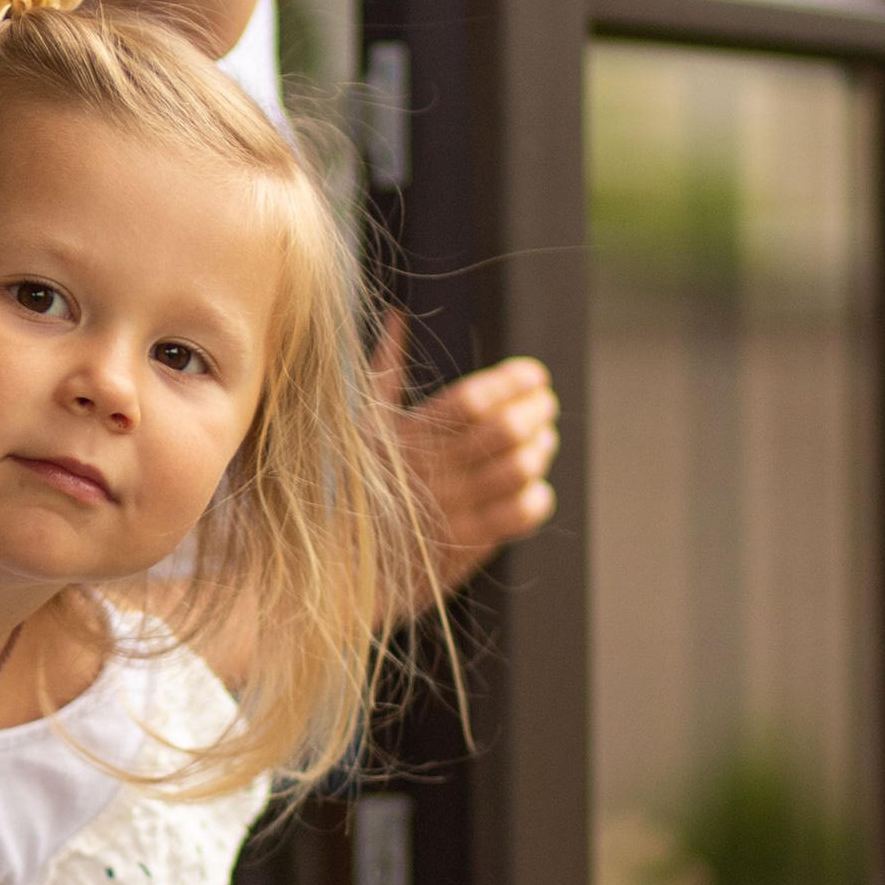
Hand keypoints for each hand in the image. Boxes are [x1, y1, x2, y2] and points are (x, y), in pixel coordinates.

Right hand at [378, 317, 558, 595]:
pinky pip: (518, 517)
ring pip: (519, 472)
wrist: (338, 565)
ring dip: (540, 450)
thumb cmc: (353, 482)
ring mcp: (450, 512)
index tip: (535, 374)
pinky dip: (537, 498)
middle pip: (505, 432)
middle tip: (546, 405)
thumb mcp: (365, 423)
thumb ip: (387, 370)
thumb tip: (398, 318)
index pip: (472, 400)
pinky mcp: (464, 547)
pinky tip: (535, 487)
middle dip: (536, 411)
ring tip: (543, 440)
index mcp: (406, 436)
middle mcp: (431, 473)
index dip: (512, 382)